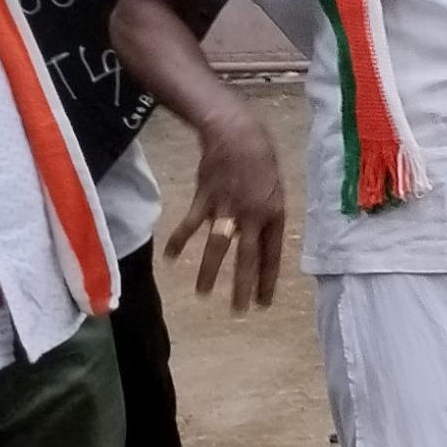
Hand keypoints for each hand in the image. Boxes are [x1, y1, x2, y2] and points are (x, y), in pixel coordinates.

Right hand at [165, 103, 285, 312]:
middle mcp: (252, 216)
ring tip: (204, 295)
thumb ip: (267, 216)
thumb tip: (261, 240)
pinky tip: (171, 258)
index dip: (267, 280)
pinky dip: (180, 241)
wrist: (237, 135)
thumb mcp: (276, 190)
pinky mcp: (206, 200)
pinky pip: (191, 224)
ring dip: (210, 272)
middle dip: (243, 287)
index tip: (263, 302)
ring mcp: (228, 209)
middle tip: (239, 311)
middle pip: (247, 258)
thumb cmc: (261, 160)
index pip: (271, 255)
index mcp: (274, 215)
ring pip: (219, 247)